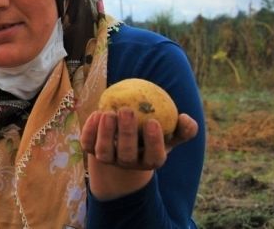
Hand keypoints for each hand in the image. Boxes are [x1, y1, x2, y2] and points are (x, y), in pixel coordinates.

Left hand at [81, 108, 197, 169]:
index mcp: (149, 160)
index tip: (153, 122)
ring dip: (105, 133)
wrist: (123, 140)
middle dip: (126, 133)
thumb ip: (183, 128)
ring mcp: (108, 159)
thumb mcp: (170, 132)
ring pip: (104, 152)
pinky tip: (96, 113)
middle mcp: (127, 163)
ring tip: (109, 112)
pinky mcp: (91, 151)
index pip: (153, 157)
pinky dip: (90, 130)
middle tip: (127, 110)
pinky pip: (88, 143)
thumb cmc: (151, 133)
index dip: (153, 142)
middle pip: (126, 155)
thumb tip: (185, 118)